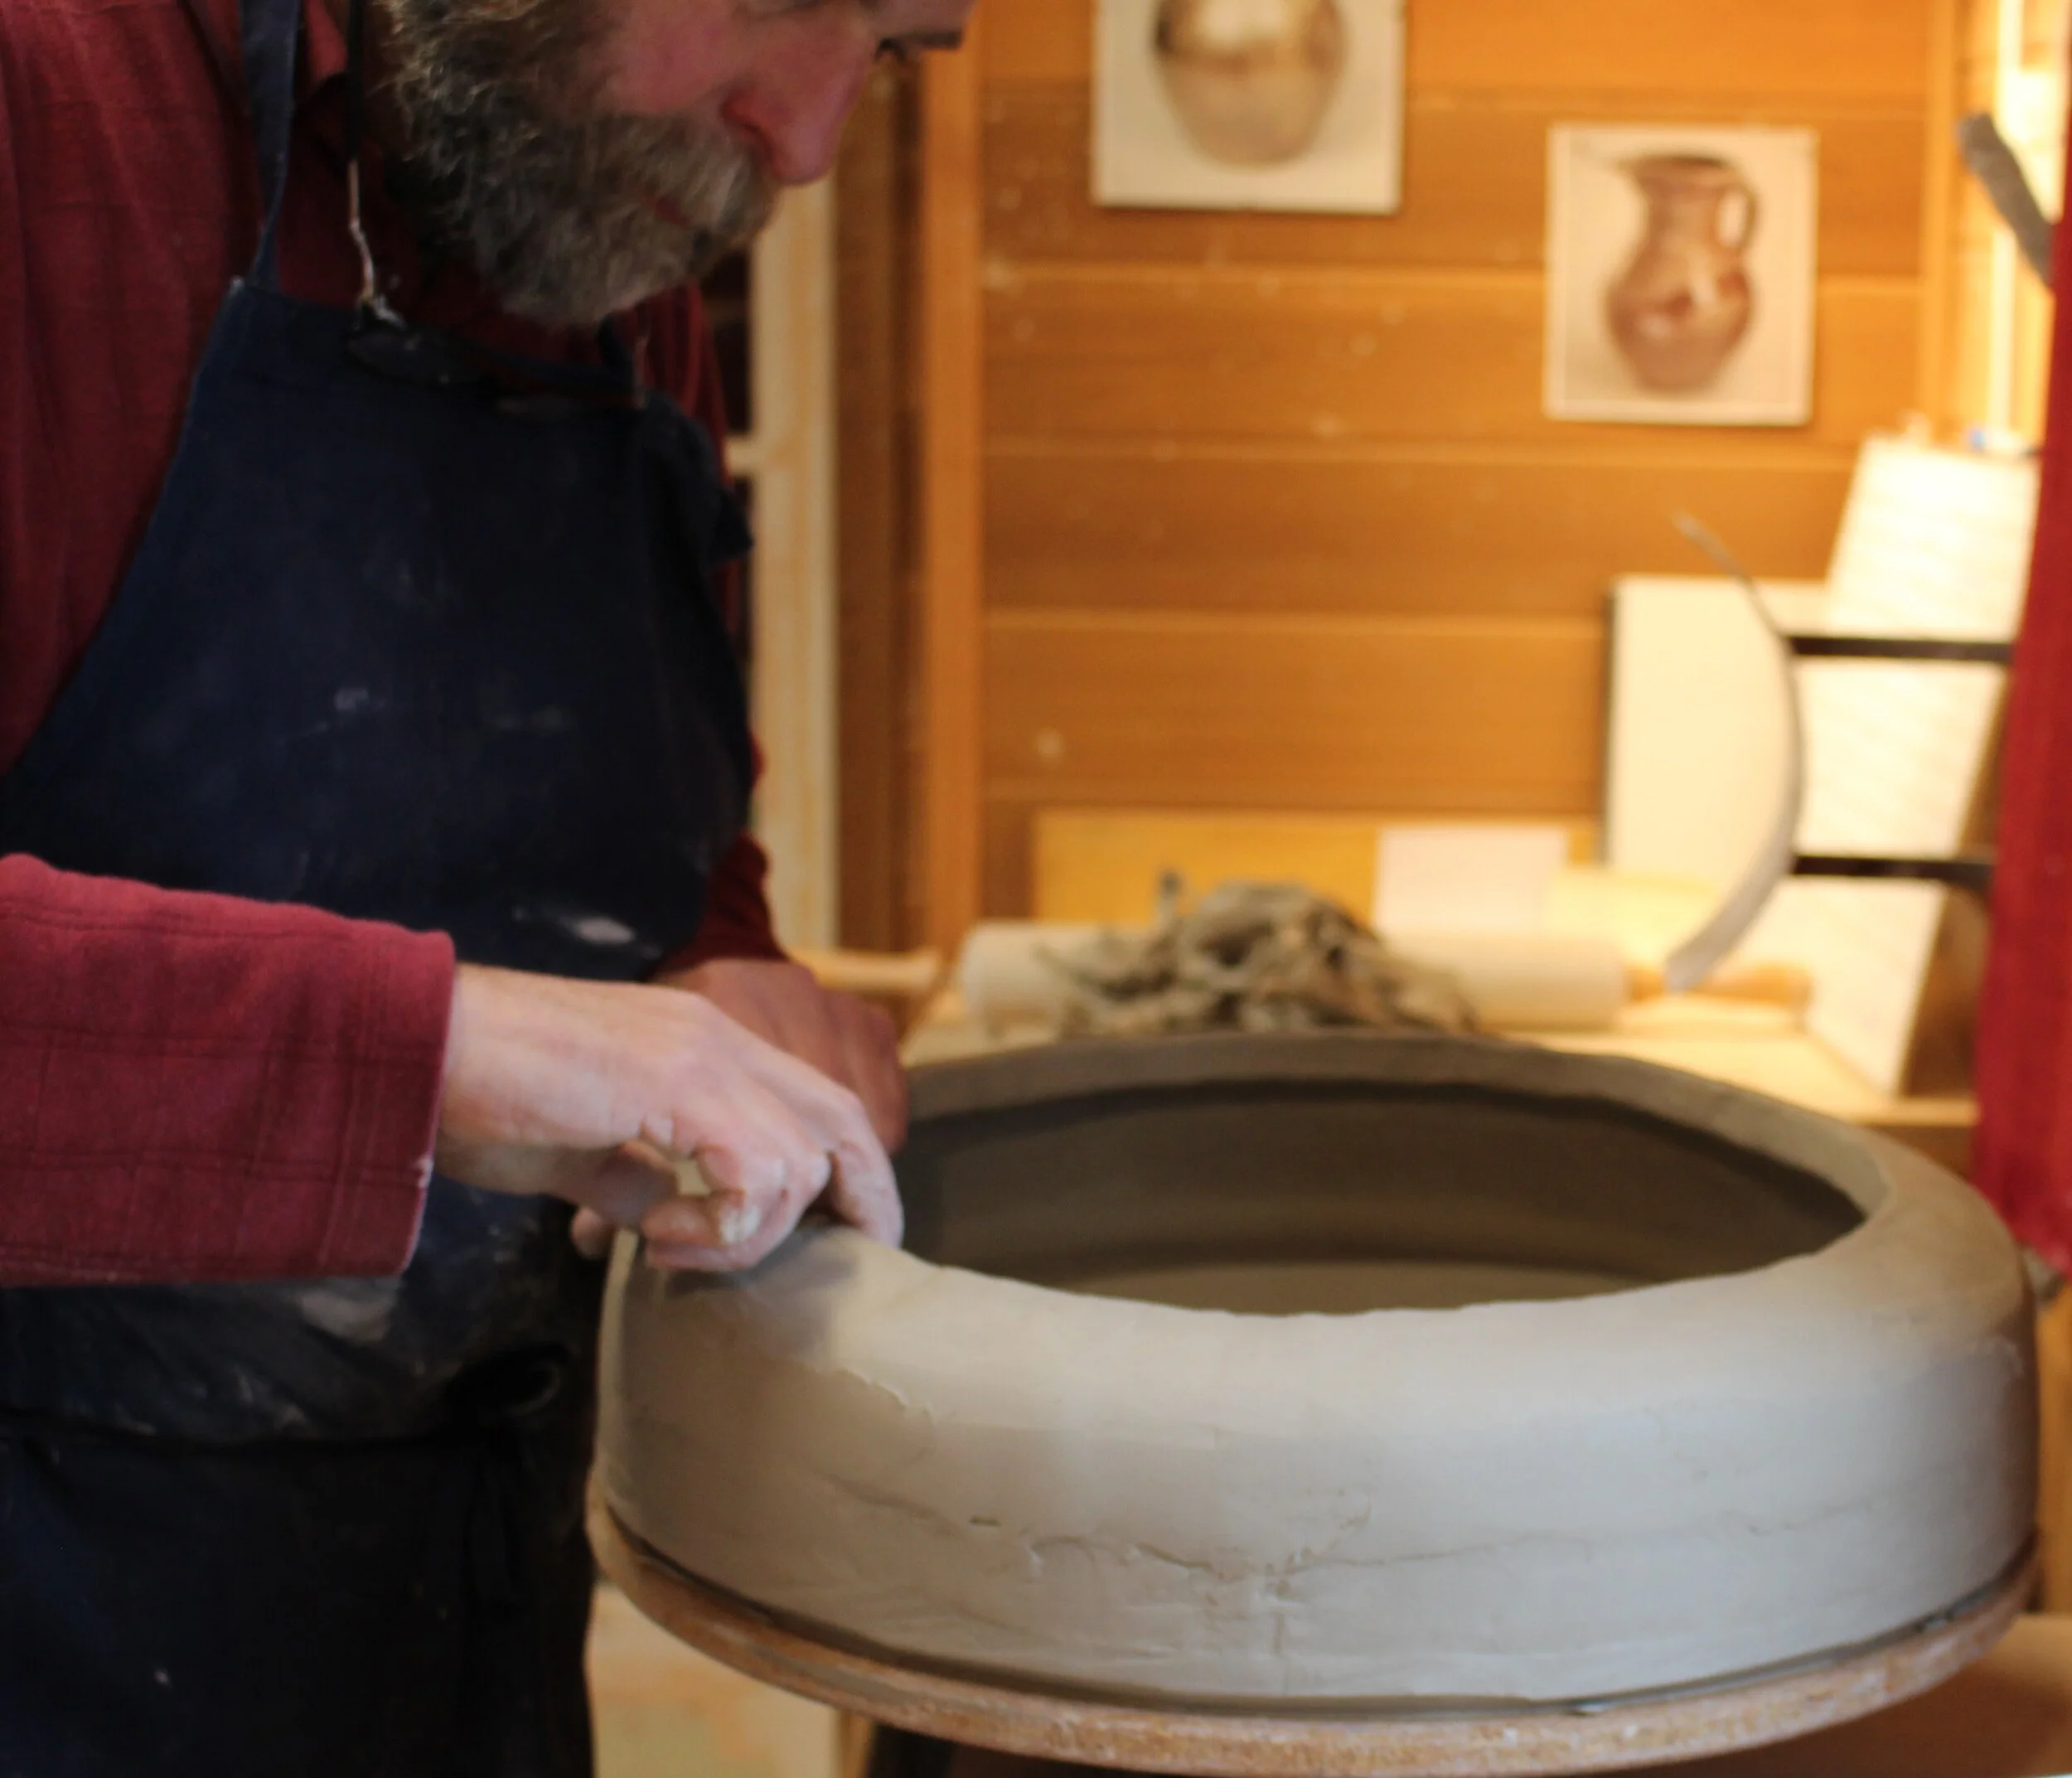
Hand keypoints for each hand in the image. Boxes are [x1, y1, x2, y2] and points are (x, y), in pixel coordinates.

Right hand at [435, 964, 900, 1270]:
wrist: (417, 1046)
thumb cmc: (482, 1096)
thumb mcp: (581, 1152)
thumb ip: (639, 1179)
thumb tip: (669, 1221)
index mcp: (702, 1045)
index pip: (814, 1102)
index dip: (846, 1170)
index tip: (842, 1236)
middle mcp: (716, 1038)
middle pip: (842, 1117)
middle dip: (864, 1195)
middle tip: (853, 1258)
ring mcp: (700, 1052)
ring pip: (799, 1158)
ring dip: (750, 1229)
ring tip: (666, 1244)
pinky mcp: (674, 1080)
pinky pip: (754, 1169)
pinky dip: (725, 1221)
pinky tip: (656, 1235)